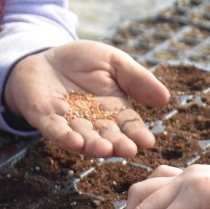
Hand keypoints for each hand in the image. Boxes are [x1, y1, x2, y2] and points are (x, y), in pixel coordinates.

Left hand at [3, 40, 169, 158]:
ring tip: (103, 151)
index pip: (129, 126)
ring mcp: (69, 123)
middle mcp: (94, 123)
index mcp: (114, 111)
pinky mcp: (45, 119)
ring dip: (93, 146)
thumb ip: (136, 79)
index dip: (138, 134)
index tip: (147, 141)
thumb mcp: (114, 62)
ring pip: (83, 138)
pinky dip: (63, 137)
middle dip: (117, 144)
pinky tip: (73, 141)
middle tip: (128, 151)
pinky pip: (54, 130)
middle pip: (108, 137)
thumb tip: (165, 98)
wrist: (44, 57)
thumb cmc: (83, 62)